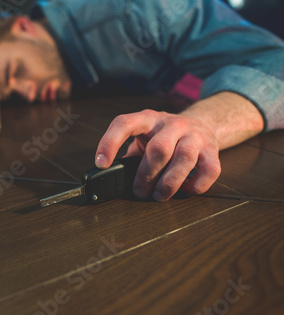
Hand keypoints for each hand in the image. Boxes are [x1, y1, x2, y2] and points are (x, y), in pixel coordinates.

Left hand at [95, 109, 221, 200]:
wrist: (202, 123)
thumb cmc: (165, 136)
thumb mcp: (143, 137)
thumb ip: (130, 154)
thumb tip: (114, 178)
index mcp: (147, 119)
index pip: (124, 124)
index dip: (110, 143)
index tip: (101, 164)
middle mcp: (172, 124)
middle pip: (159, 148)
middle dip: (146, 175)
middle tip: (140, 191)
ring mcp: (195, 135)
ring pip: (184, 158)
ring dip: (169, 183)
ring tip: (159, 195)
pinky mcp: (212, 150)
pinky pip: (209, 170)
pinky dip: (196, 185)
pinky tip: (185, 189)